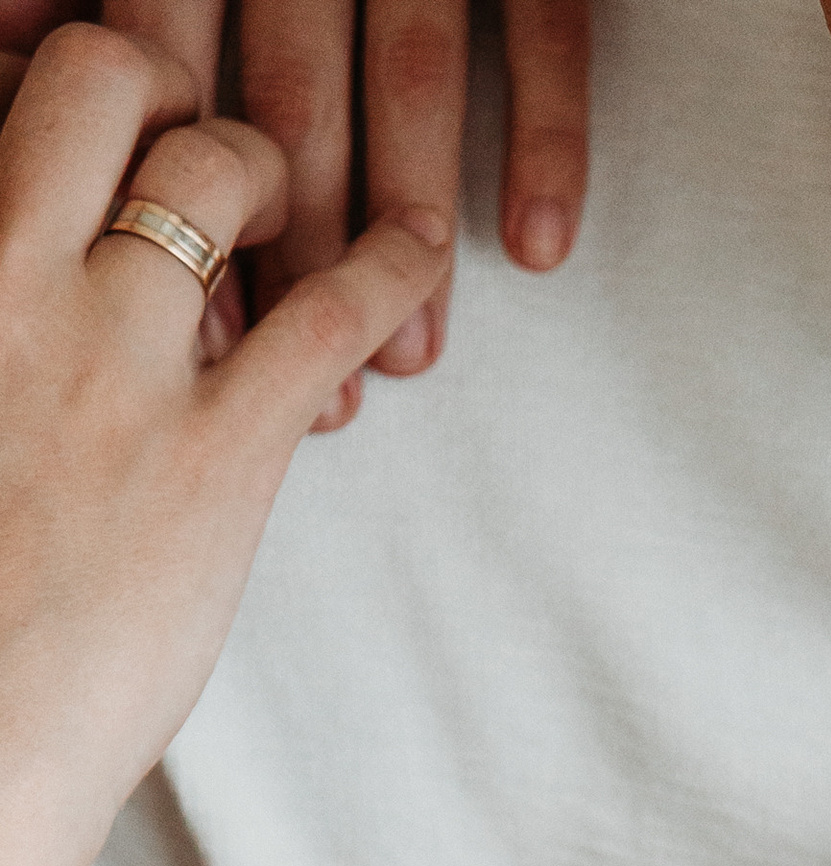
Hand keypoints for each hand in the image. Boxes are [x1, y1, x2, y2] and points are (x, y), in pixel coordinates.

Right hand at [0, 26, 449, 865]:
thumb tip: (33, 291)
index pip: (0, 91)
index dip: (42, 81)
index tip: (70, 116)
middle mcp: (5, 275)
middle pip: (103, 78)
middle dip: (160, 80)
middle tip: (188, 131)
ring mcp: (115, 358)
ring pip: (217, 167)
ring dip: (266, 167)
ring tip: (284, 200)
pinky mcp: (217, 453)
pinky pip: (328, 316)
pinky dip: (391, 266)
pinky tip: (421, 247)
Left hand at [26, 0, 587, 401]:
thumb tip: (14, 47)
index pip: (173, 58)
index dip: (181, 199)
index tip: (195, 326)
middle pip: (289, 89)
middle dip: (299, 250)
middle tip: (313, 388)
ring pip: (410, 71)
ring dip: (412, 224)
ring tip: (418, 356)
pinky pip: (541, 24)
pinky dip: (546, 136)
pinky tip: (540, 249)